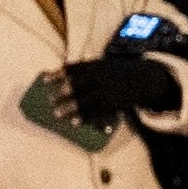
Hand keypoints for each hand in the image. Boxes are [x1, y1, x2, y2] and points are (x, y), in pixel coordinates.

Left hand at [63, 53, 182, 124]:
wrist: (143, 79)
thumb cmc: (115, 73)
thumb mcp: (102, 66)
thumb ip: (84, 71)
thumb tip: (58, 79)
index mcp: (97, 66)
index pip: (74, 69)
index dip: (58, 73)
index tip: (44, 79)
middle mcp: (101, 77)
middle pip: (78, 85)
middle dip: (64, 93)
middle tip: (51, 99)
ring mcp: (107, 91)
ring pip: (85, 101)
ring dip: (69, 108)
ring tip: (57, 114)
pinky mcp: (113, 104)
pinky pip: (96, 112)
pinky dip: (84, 118)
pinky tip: (74, 123)